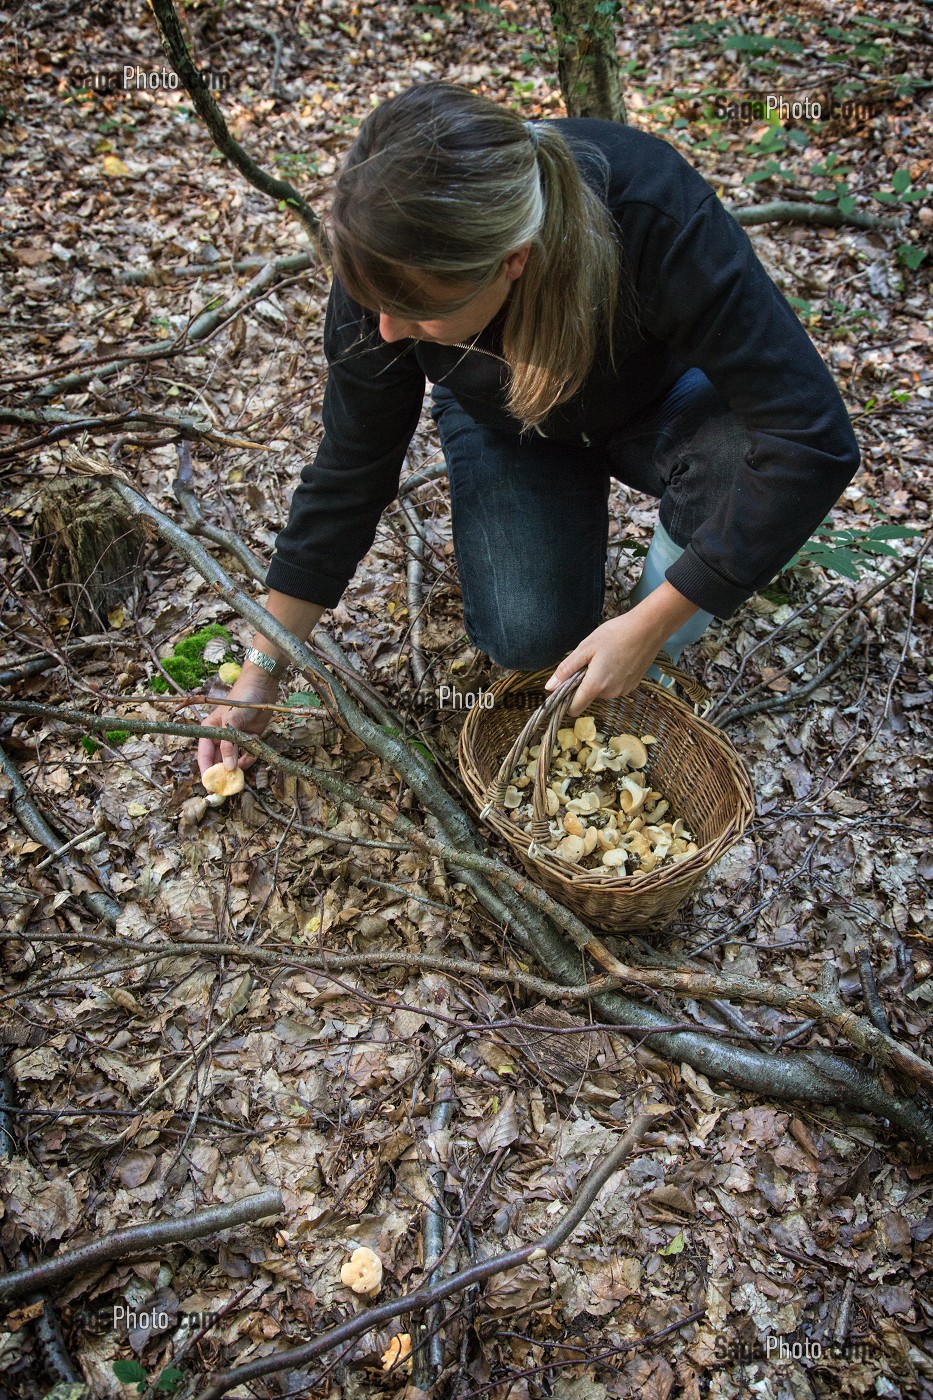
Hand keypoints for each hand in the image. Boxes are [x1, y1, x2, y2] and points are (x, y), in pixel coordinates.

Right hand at [197, 667, 281, 776]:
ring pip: (235, 760)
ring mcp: (236, 739)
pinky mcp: (250, 738)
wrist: (262, 685)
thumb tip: (228, 767)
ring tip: (247, 758)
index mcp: (210, 731)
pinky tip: (255, 745)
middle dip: (225, 772)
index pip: (204, 756)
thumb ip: (229, 745)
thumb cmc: (241, 698)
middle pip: (219, 761)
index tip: (210, 785)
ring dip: (241, 764)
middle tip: (231, 784)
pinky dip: (251, 755)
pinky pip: (248, 754)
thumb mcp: (231, 721)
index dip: (206, 770)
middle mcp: (221, 738)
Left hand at [544, 583, 698, 717]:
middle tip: (589, 660)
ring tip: (606, 657)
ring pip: (602, 691)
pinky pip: (614, 687)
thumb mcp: (586, 648)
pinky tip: (617, 659)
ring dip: (598, 679)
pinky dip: (611, 677)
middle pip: (588, 697)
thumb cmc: (615, 634)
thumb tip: (549, 687)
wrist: (649, 628)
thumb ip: (566, 669)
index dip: (565, 701)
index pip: (574, 709)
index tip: (563, 687)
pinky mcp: (633, 686)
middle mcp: (610, 693)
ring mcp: (623, 691)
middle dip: (583, 683)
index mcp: (596, 685)